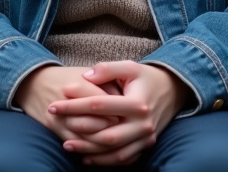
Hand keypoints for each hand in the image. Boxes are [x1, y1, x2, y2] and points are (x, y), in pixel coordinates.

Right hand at [13, 65, 119, 141]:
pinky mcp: (54, 127)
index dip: (118, 109)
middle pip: (96, 121)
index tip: (127, 112)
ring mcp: (60, 116)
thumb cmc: (67, 77)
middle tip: (123, 128)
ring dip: (102, 140)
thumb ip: (107, 82)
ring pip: (86, 135)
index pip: (105, 102)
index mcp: (81, 83)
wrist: (35, 82)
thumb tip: (125, 99)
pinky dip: (88, 147)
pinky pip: (74, 143)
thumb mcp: (88, 73)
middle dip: (112, 127)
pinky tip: (99, 147)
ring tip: (114, 138)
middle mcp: (69, 100)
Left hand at [50, 61, 191, 164]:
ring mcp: (146, 137)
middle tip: (56, 125)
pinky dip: (104, 161)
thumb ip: (107, 69)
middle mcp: (143, 123)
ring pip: (113, 152)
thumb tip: (84, 76)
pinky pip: (123, 159)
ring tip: (66, 145)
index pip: (99, 106)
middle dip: (78, 132)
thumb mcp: (130, 67)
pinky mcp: (146, 145)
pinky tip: (86, 157)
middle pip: (106, 135)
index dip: (74, 105)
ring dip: (88, 151)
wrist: (173, 90)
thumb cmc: (146, 77)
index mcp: (137, 103)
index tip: (54, 103)